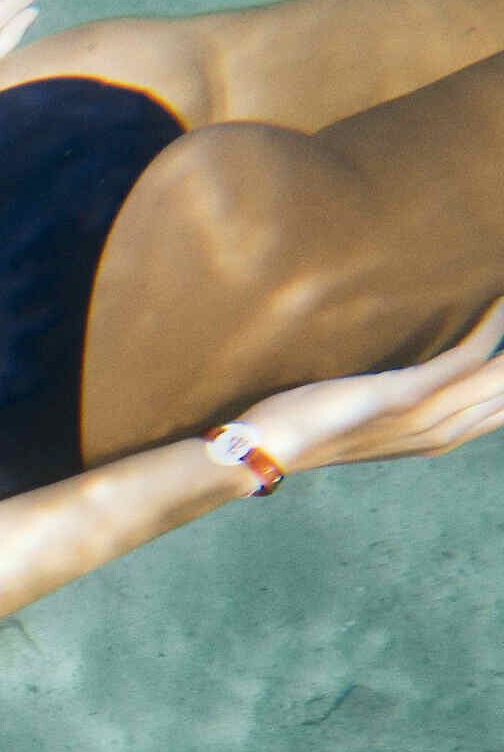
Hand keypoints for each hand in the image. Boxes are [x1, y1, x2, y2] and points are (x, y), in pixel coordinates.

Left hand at [242, 297, 503, 471]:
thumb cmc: (313, 424)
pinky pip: (466, 358)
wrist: (269, 448)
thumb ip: (406, 400)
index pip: (501, 410)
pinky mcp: (403, 397)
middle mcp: (440, 433)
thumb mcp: (374, 416)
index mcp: (437, 439)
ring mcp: (423, 418)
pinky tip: (500, 303)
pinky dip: (489, 329)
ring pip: (497, 377)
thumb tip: (423, 372)